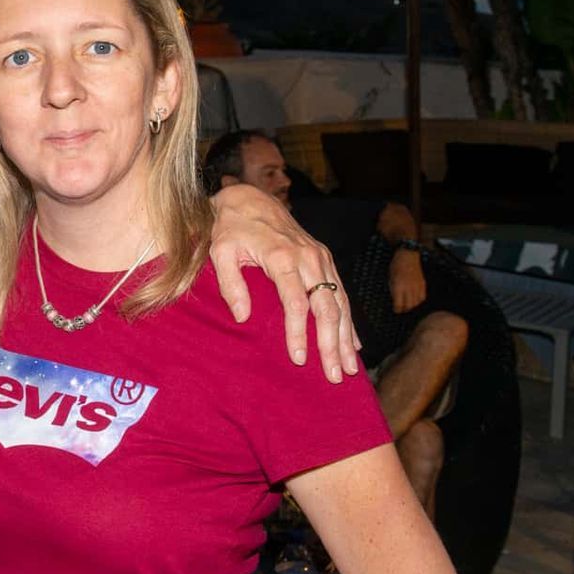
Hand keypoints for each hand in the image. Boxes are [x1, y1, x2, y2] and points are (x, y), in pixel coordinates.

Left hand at [206, 184, 361, 380]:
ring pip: (339, 302)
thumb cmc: (230, 228)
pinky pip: (341, 292)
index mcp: (282, 257)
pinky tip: (354, 344)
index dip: (298, 332)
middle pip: (326, 306)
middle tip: (333, 375)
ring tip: (349, 368)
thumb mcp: (220, 251)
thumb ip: (230, 284)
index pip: (295, 302)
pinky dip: (348, 320)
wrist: (250, 198)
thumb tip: (243, 317)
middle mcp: (308, 257)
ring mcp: (320, 257)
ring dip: (345, 337)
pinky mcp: (324, 258)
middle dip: (331, 343)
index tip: (298, 359)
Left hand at [390, 249, 426, 313]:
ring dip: (412, 306)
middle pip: (408, 305)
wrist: (408, 256)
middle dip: (404, 309)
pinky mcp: (423, 284)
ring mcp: (417, 286)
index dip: (397, 309)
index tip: (395, 310)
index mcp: (398, 287)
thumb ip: (393, 289)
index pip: (399, 304)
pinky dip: (419, 300)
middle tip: (401, 309)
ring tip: (408, 305)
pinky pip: (422, 297)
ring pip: (416, 303)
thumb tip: (395, 299)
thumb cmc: (396, 265)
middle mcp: (408, 288)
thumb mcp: (390, 278)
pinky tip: (415, 300)